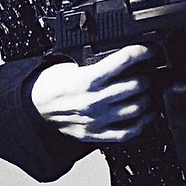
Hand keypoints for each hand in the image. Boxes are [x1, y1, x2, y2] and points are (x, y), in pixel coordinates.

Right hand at [30, 44, 156, 142]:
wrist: (36, 106)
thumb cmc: (55, 83)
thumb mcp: (74, 63)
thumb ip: (99, 61)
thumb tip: (126, 54)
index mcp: (88, 78)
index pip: (124, 60)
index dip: (142, 52)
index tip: (149, 50)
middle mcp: (94, 100)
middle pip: (135, 85)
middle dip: (146, 76)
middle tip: (148, 72)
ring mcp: (96, 119)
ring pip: (135, 108)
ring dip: (147, 98)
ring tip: (148, 91)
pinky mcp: (96, 135)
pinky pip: (126, 133)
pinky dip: (142, 124)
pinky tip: (147, 114)